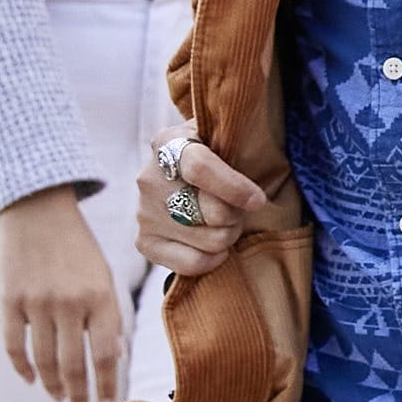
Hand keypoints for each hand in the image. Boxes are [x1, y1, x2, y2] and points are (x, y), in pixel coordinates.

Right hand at [0, 190, 133, 401]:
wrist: (37, 208)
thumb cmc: (77, 247)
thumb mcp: (103, 275)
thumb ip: (108, 315)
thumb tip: (113, 358)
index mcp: (100, 296)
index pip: (107, 355)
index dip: (107, 385)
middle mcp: (69, 302)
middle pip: (75, 365)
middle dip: (79, 394)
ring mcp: (37, 303)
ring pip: (45, 361)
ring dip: (53, 386)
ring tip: (59, 398)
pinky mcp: (9, 301)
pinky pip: (15, 346)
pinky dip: (23, 368)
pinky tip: (32, 380)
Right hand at [119, 139, 285, 279]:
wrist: (185, 177)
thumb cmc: (217, 155)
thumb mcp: (224, 137)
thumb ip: (238, 143)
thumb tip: (256, 181)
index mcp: (168, 142)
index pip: (199, 168)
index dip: (235, 188)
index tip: (258, 200)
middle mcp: (149, 177)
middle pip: (212, 211)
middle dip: (238, 214)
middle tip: (241, 209)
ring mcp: (143, 211)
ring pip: (209, 240)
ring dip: (229, 235)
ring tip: (226, 221)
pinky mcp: (144, 241)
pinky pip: (191, 263)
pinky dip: (214, 259)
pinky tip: (217, 246)